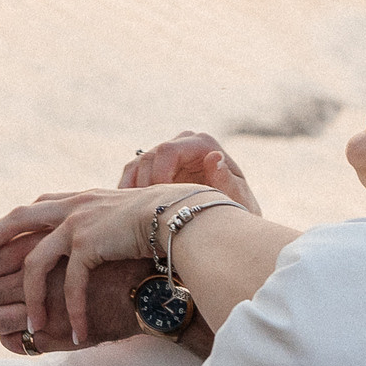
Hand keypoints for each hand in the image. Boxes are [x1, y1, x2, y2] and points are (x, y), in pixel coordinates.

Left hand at [0, 185, 205, 346]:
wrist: (184, 217)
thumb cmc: (166, 221)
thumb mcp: (127, 217)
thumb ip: (105, 225)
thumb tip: (99, 239)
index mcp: (79, 200)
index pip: (30, 211)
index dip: (3, 227)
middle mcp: (73, 206)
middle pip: (14, 222)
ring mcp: (79, 223)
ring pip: (36, 263)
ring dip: (31, 298)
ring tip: (31, 324)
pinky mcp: (90, 243)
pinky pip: (71, 285)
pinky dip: (70, 311)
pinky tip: (74, 333)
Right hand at [121, 132, 259, 214]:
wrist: (227, 223)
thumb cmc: (234, 211)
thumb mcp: (236, 201)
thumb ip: (226, 181)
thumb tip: (214, 156)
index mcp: (203, 144)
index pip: (168, 150)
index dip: (158, 176)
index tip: (162, 205)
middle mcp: (184, 143)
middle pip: (150, 157)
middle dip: (147, 186)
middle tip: (152, 214)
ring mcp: (168, 153)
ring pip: (137, 165)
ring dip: (136, 192)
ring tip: (145, 218)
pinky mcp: (155, 167)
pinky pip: (132, 174)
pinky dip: (128, 192)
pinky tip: (132, 214)